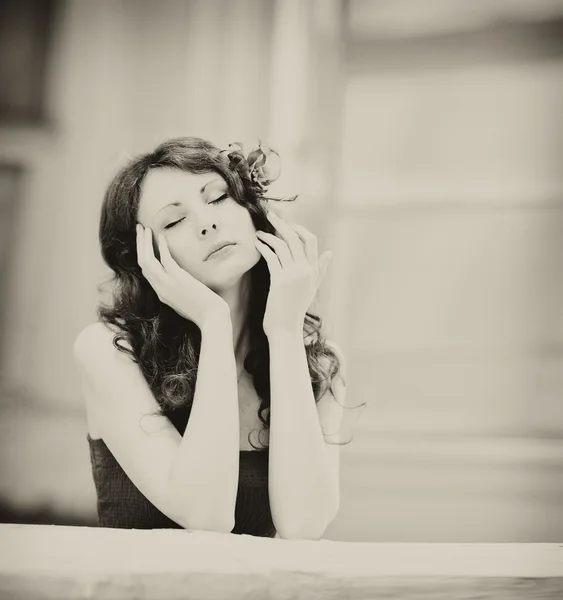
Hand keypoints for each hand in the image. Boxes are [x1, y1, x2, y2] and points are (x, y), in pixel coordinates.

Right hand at [136, 224, 228, 327]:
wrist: (212, 319)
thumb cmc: (205, 312)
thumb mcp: (186, 302)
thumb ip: (179, 291)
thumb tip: (182, 281)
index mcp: (162, 294)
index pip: (146, 272)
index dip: (143, 255)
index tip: (143, 243)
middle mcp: (160, 289)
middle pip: (142, 263)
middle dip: (139, 244)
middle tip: (139, 229)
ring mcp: (167, 284)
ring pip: (147, 260)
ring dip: (144, 242)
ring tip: (143, 228)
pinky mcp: (178, 279)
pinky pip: (165, 259)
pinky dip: (161, 246)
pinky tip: (161, 236)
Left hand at [254, 211, 331, 336]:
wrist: (286, 330)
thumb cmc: (295, 310)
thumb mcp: (311, 289)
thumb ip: (320, 270)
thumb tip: (330, 253)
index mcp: (313, 271)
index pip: (311, 241)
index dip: (299, 228)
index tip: (286, 225)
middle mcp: (305, 271)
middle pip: (296, 238)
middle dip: (282, 223)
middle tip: (270, 214)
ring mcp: (293, 275)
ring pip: (282, 246)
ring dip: (269, 235)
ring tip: (258, 233)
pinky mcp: (279, 281)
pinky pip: (271, 257)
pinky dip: (263, 247)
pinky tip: (256, 243)